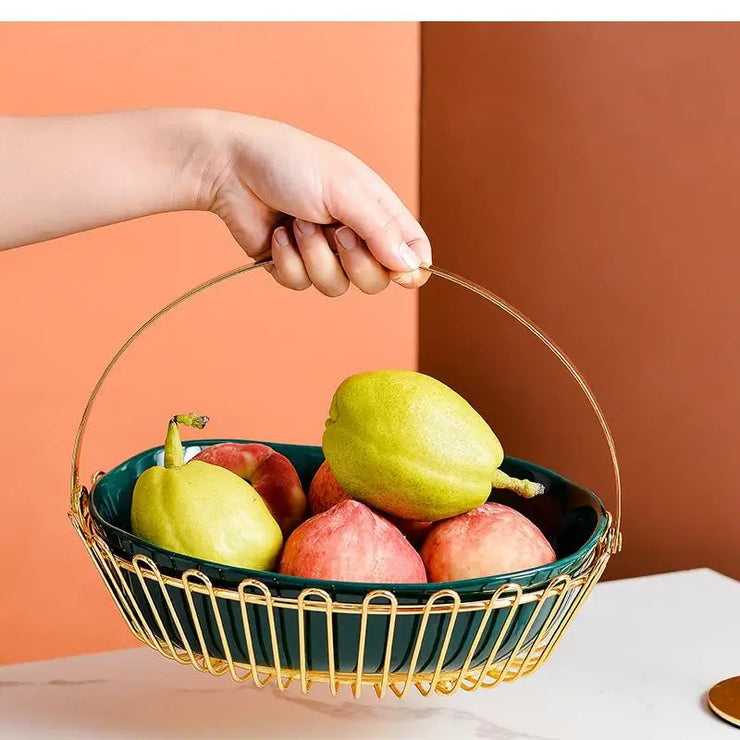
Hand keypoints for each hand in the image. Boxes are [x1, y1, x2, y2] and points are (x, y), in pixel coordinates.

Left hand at [198, 113, 431, 296]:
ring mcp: (322, 253)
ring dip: (314, 256)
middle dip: (355, 262)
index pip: (412, 250)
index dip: (412, 269)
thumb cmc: (290, 164)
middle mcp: (354, 234)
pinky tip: (278, 233)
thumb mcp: (344, 189)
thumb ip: (381, 230)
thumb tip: (412, 267)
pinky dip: (287, 260)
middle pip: (377, 280)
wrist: (230, 167)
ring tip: (297, 223)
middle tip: (337, 232)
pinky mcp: (291, 266)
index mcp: (376, 210)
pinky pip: (301, 285)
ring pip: (337, 287)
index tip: (403, 276)